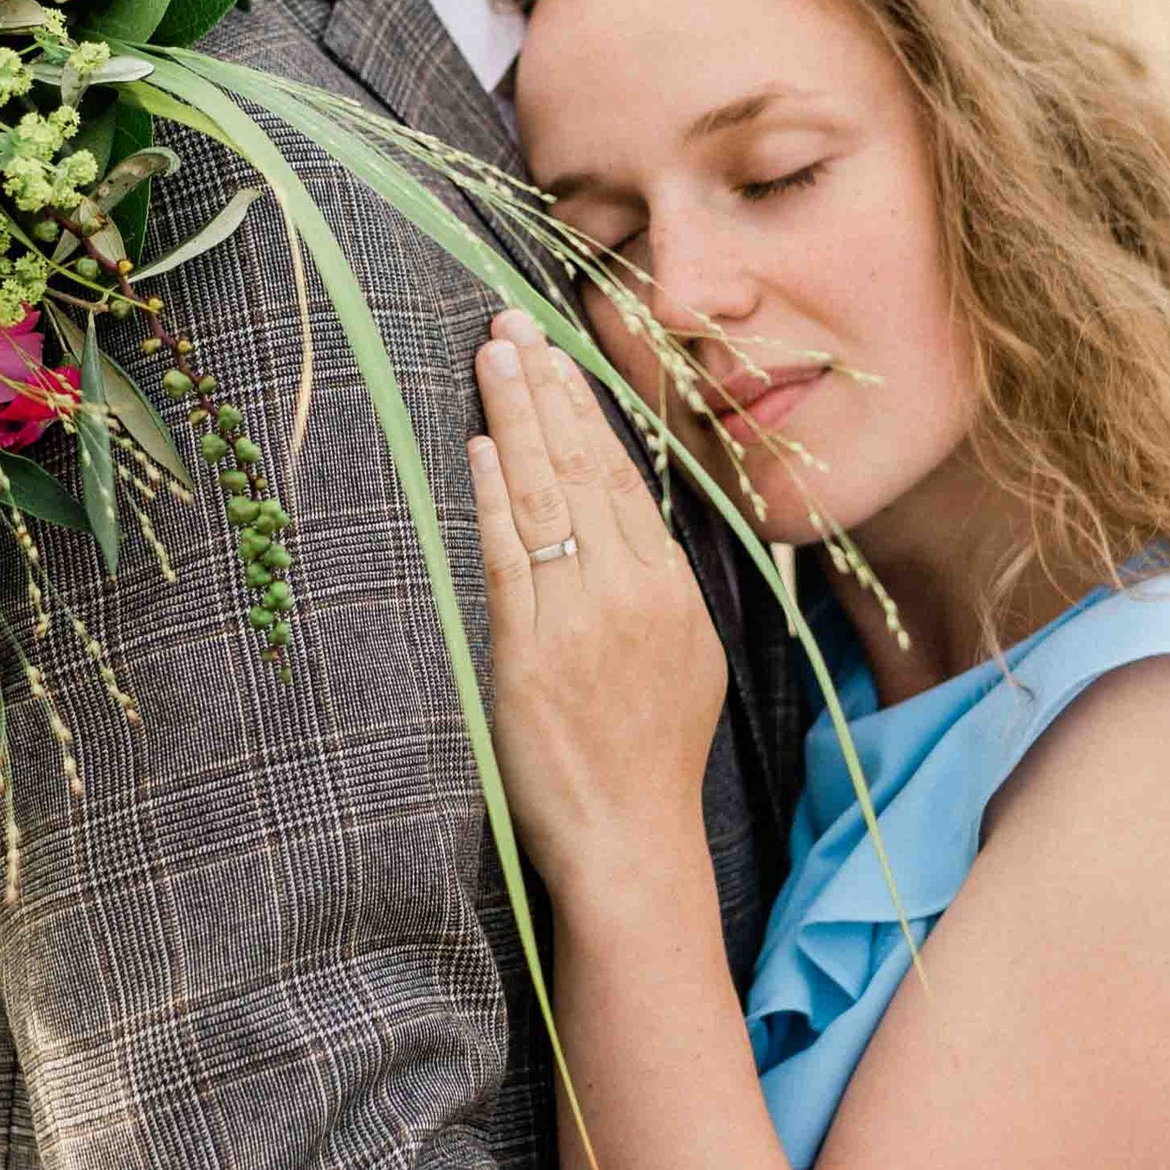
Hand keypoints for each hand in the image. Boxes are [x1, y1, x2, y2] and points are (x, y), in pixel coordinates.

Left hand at [468, 310, 725, 890]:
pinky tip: (485, 447)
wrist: (632, 843)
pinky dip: (498, 497)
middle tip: (512, 325)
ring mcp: (583, 619)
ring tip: (493, 357)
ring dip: (518, 420)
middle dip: (547, 390)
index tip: (556, 355)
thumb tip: (627, 534)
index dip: (586, 411)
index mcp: (672, 591)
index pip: (624, 477)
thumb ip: (654, 593)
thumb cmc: (649, 763)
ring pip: (549, 498)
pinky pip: (513, 557)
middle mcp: (633, 592)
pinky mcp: (532, 653)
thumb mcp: (684, 663)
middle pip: (586, 468)